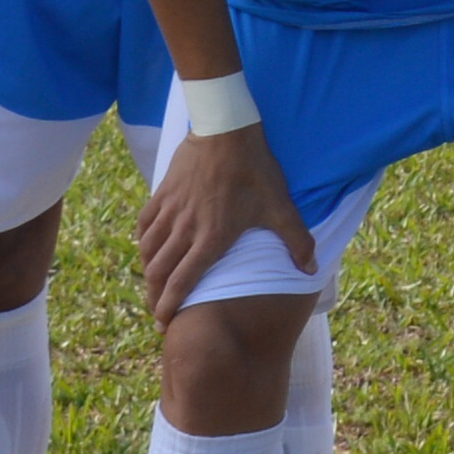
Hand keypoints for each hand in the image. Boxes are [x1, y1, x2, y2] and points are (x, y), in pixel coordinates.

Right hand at [139, 118, 310, 323]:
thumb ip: (296, 240)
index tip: (165, 324)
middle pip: (158, 272)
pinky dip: (143, 243)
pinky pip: (144, 226)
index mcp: (211, 238)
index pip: (183, 282)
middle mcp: (185, 229)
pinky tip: (148, 250)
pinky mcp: (161, 194)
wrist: (225, 130)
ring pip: (148, 251)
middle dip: (155, 298)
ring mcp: (170, 211)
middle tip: (158, 312)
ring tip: (153, 286)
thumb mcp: (279, 205)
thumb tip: (309, 269)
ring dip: (147, 273)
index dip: (170, 306)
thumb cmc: (255, 169)